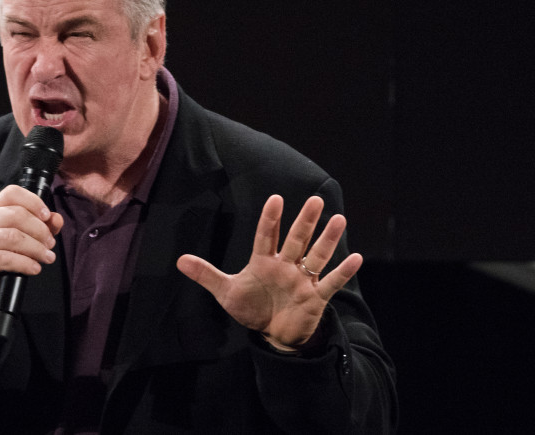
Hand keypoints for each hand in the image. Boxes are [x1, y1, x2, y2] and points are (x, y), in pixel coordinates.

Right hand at [0, 185, 63, 350]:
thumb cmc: (4, 260)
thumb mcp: (26, 239)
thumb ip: (43, 226)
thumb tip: (56, 219)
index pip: (12, 192)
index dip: (33, 201)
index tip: (47, 216)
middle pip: (16, 214)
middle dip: (39, 230)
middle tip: (50, 244)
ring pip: (11, 236)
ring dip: (35, 247)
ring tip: (47, 257)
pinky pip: (4, 258)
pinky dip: (24, 263)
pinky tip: (34, 268)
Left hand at [176, 194, 361, 350]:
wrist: (272, 335)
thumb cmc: (251, 308)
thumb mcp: (226, 292)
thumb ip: (206, 275)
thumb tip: (180, 260)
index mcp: (264, 261)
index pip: (267, 235)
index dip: (270, 219)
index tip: (276, 199)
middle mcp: (286, 266)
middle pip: (296, 240)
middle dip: (305, 221)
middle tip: (315, 200)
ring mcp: (302, 280)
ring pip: (317, 256)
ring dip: (327, 240)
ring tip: (338, 219)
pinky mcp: (316, 297)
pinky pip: (331, 282)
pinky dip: (342, 271)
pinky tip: (355, 257)